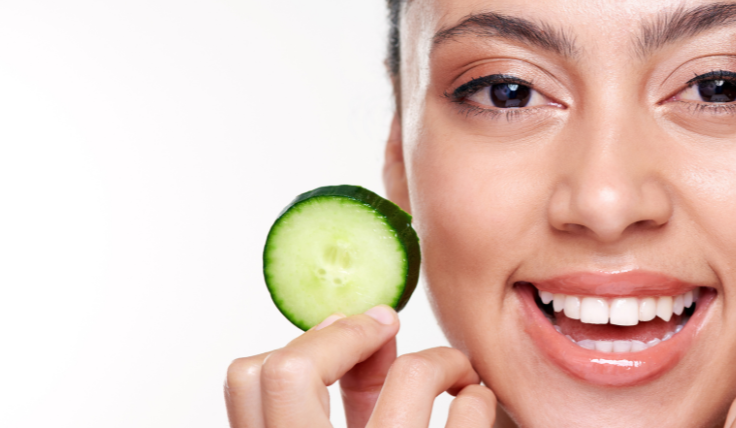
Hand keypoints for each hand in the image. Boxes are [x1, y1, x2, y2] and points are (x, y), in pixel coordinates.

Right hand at [225, 306, 495, 427]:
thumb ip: (351, 403)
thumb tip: (372, 328)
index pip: (248, 379)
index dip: (305, 344)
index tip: (346, 335)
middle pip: (291, 369)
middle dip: (351, 333)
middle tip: (388, 329)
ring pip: (410, 376)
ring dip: (443, 359)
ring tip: (457, 373)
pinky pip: (469, 416)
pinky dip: (479, 399)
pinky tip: (477, 405)